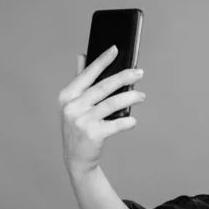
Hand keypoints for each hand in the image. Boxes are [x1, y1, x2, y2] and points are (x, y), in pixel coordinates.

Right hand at [58, 45, 145, 174]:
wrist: (76, 158)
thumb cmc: (78, 128)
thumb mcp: (73, 105)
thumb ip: (79, 81)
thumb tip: (82, 55)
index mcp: (67, 96)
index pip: (87, 74)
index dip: (102, 61)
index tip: (115, 49)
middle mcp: (72, 107)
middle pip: (103, 87)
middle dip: (123, 78)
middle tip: (139, 73)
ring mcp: (82, 121)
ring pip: (111, 104)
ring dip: (129, 98)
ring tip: (141, 96)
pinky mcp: (92, 135)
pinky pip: (115, 125)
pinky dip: (126, 122)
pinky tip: (133, 120)